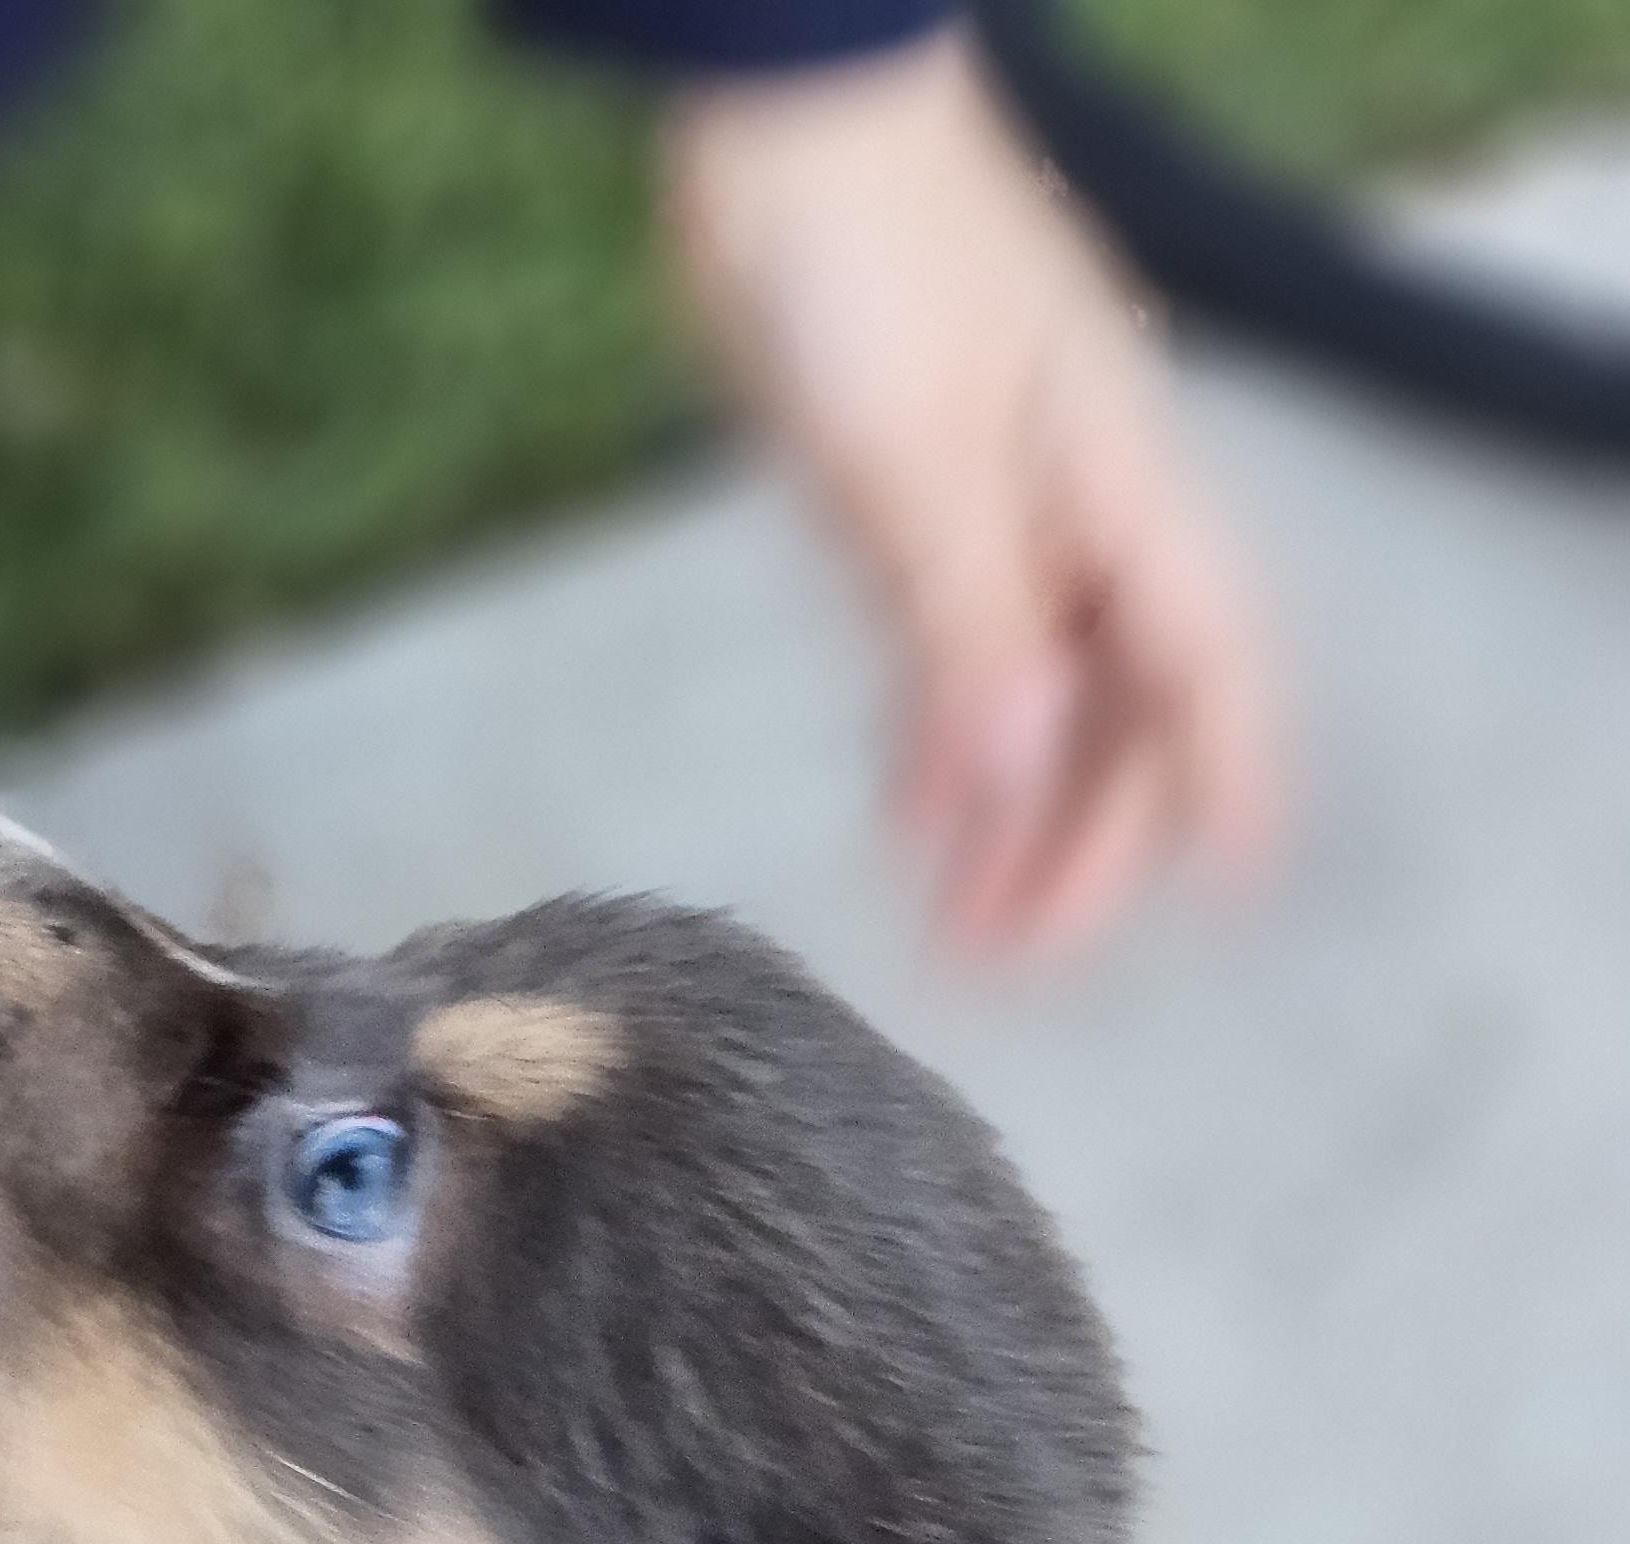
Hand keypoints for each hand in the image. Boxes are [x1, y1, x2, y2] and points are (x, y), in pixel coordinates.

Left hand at [664, 33, 1277, 953]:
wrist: (777, 123)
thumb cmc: (866, 258)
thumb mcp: (917, 457)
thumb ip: (970, 622)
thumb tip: (1016, 773)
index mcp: (1113, 488)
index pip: (1201, 660)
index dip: (1222, 775)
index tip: (1227, 889)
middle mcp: (1073, 512)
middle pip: (1115, 707)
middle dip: (1079, 838)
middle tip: (1013, 958)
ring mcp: (992, 513)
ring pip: (1030, 699)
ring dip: (1003, 816)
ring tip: (959, 933)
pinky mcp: (905, 509)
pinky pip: (949, 659)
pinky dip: (940, 748)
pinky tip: (918, 825)